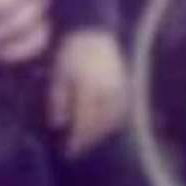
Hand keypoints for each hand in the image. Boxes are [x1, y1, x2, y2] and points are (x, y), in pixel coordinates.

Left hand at [48, 29, 129, 155]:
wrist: (94, 33)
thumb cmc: (71, 53)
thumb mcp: (59, 74)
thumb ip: (58, 100)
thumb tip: (58, 124)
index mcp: (90, 89)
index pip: (84, 123)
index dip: (77, 141)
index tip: (68, 152)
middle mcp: (109, 93)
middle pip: (100, 126)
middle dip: (88, 140)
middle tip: (76, 149)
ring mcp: (121, 91)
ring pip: (113, 122)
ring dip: (100, 134)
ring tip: (87, 140)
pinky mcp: (128, 88)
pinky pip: (121, 113)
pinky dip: (111, 123)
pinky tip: (101, 126)